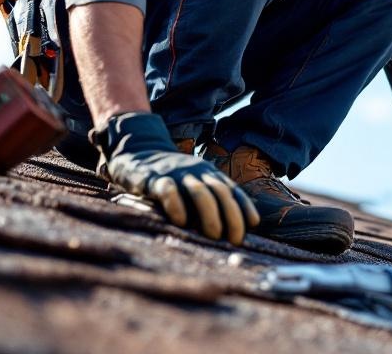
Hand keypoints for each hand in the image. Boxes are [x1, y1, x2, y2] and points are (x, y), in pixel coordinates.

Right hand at [91, 112, 259, 243]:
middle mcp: (197, 172)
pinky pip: (168, 190)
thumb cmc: (171, 178)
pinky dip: (177, 205)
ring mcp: (177, 174)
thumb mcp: (194, 183)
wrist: (138, 151)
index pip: (232, 190)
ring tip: (214, 236)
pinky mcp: (154, 178)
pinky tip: (181, 222)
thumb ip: (209, 201)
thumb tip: (227, 232)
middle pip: (221, 192)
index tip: (253, 225)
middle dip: (232, 216)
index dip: (244, 206)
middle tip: (235, 239)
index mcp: (209, 174)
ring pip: (199, 191)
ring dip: (210, 214)